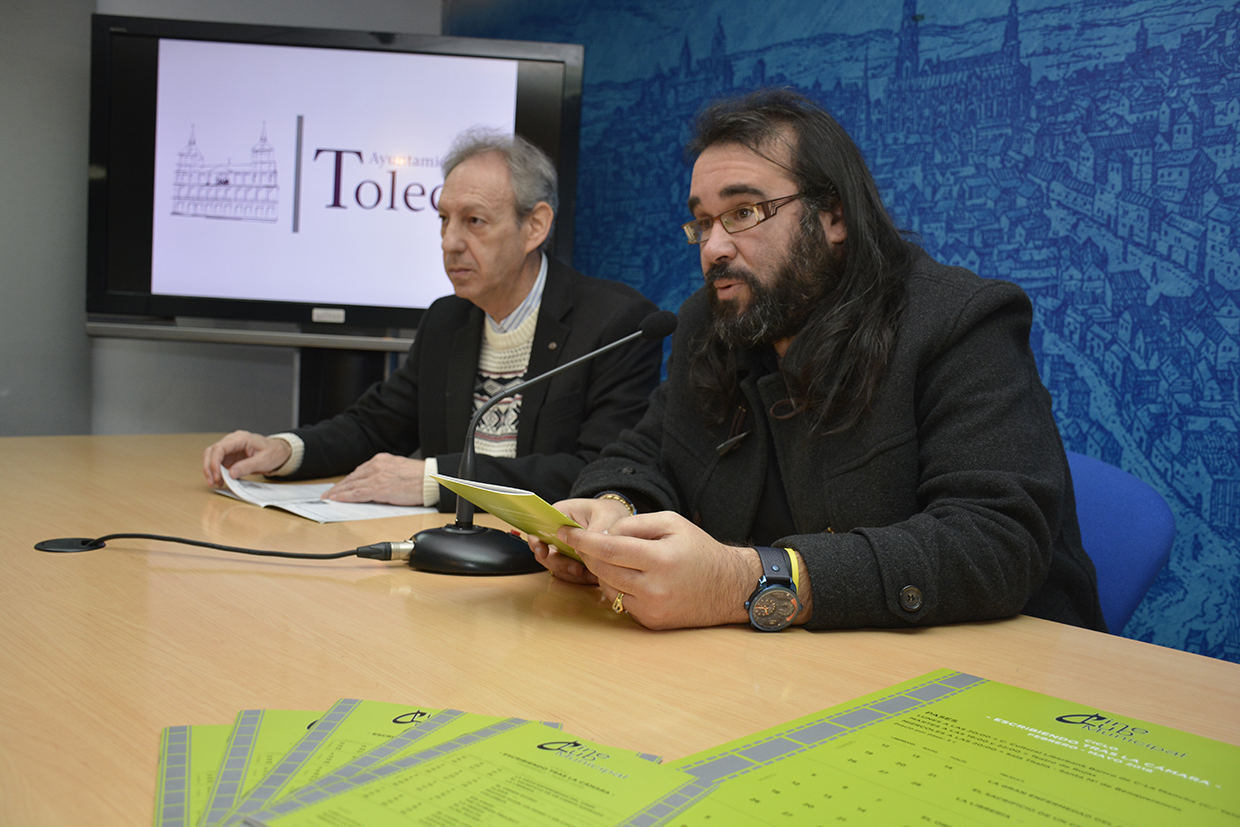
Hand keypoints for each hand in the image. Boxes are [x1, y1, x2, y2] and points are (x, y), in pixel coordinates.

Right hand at [202, 431, 291, 486]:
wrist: (278, 452)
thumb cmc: (273, 452)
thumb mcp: (263, 461)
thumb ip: (247, 466)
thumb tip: (231, 473)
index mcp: (240, 439)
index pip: (219, 448)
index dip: (214, 462)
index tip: (217, 476)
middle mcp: (232, 442)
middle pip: (211, 452)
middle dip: (209, 467)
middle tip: (213, 482)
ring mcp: (230, 449)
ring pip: (211, 457)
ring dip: (210, 470)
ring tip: (216, 483)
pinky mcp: (230, 456)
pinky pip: (218, 463)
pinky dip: (216, 472)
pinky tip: (221, 481)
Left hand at [322, 454, 425, 505]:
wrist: (430, 479)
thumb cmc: (420, 477)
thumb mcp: (399, 469)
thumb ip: (386, 473)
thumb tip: (377, 483)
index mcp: (382, 460)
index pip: (360, 471)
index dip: (348, 480)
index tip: (341, 485)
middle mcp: (376, 466)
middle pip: (353, 477)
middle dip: (340, 486)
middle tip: (329, 493)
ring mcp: (376, 476)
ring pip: (352, 485)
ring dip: (338, 492)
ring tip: (329, 497)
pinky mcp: (378, 488)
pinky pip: (357, 493)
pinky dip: (345, 496)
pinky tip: (337, 499)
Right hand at [528, 497, 629, 583]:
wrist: (621, 522)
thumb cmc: (610, 512)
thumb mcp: (607, 515)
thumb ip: (595, 531)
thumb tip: (584, 550)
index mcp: (560, 514)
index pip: (539, 526)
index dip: (537, 541)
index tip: (543, 553)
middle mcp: (558, 533)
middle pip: (545, 551)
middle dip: (558, 564)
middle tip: (576, 569)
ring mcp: (564, 549)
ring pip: (556, 566)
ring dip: (570, 573)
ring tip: (590, 574)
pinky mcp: (573, 561)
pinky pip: (569, 574)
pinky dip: (580, 578)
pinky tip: (595, 577)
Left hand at [558, 511, 759, 629]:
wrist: (728, 587)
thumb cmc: (699, 550)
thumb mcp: (672, 523)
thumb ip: (636, 525)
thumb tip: (604, 534)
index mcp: (660, 559)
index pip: (608, 549)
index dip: (582, 540)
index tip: (564, 532)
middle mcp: (654, 588)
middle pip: (603, 569)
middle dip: (589, 554)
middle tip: (586, 543)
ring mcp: (652, 609)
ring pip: (609, 587)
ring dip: (605, 572)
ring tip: (622, 560)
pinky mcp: (651, 623)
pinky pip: (622, 602)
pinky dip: (620, 588)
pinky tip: (634, 578)